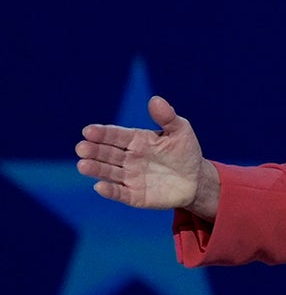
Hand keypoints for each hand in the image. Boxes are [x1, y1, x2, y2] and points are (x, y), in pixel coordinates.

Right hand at [75, 96, 218, 218]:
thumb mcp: (180, 131)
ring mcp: (130, 177)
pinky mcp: (135, 196)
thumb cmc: (185, 151)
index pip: (116, 135)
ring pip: (109, 172)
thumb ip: (167, 117)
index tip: (88, 131)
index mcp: (136, 140)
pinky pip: (120, 193)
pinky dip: (110, 191)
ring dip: (96, 169)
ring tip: (83, 165)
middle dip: (94, 150)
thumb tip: (155, 99)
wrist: (196, 179)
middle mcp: (128, 158)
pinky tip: (99, 186)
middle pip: (107, 153)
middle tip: (81, 147)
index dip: (102, 133)